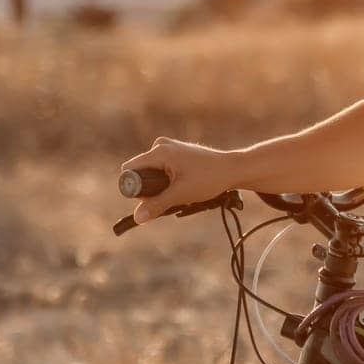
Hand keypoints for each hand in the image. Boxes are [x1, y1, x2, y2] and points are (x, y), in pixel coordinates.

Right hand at [118, 136, 239, 224]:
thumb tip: (137, 218)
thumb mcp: (180, 194)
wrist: (232, 169)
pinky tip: (184, 188)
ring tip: (181, 193)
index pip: (130, 170)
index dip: (135, 188)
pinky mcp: (177, 154)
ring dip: (161, 189)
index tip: (152, 199)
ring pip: (152, 174)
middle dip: (151, 191)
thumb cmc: (208, 179)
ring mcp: (169, 148)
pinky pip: (162, 171)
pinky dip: (169, 183)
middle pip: (141, 173)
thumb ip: (157, 205)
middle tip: (171, 198)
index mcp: (159, 151)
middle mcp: (161, 146)